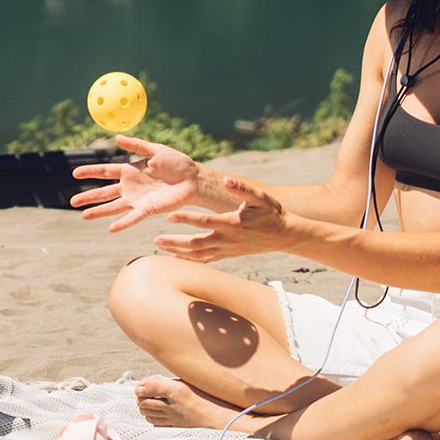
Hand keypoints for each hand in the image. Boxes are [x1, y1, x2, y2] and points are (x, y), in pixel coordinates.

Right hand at [69, 135, 198, 231]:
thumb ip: (136, 145)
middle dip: (88, 196)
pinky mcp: (148, 209)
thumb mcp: (155, 149)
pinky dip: (122, 223)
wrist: (194, 179)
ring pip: (113, 207)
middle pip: (104, 192)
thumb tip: (116, 139)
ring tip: (83, 216)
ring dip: (99, 211)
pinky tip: (111, 229)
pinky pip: (133, 217)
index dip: (90, 172)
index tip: (74, 173)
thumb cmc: (177, 163)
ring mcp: (138, 199)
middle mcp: (130, 186)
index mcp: (130, 170)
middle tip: (72, 201)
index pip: (105, 171)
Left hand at [153, 176, 289, 262]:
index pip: (205, 222)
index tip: (169, 216)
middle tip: (156, 239)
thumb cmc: (271, 213)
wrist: (283, 235)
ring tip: (159, 247)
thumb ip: (242, 188)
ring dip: (178, 251)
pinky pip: (206, 260)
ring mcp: (227, 249)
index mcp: (232, 224)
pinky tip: (176, 258)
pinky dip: (190, 260)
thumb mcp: (260, 197)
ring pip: (198, 254)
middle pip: (196, 243)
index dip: (187, 219)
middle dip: (175, 242)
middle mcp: (227, 239)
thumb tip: (226, 179)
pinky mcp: (228, 254)